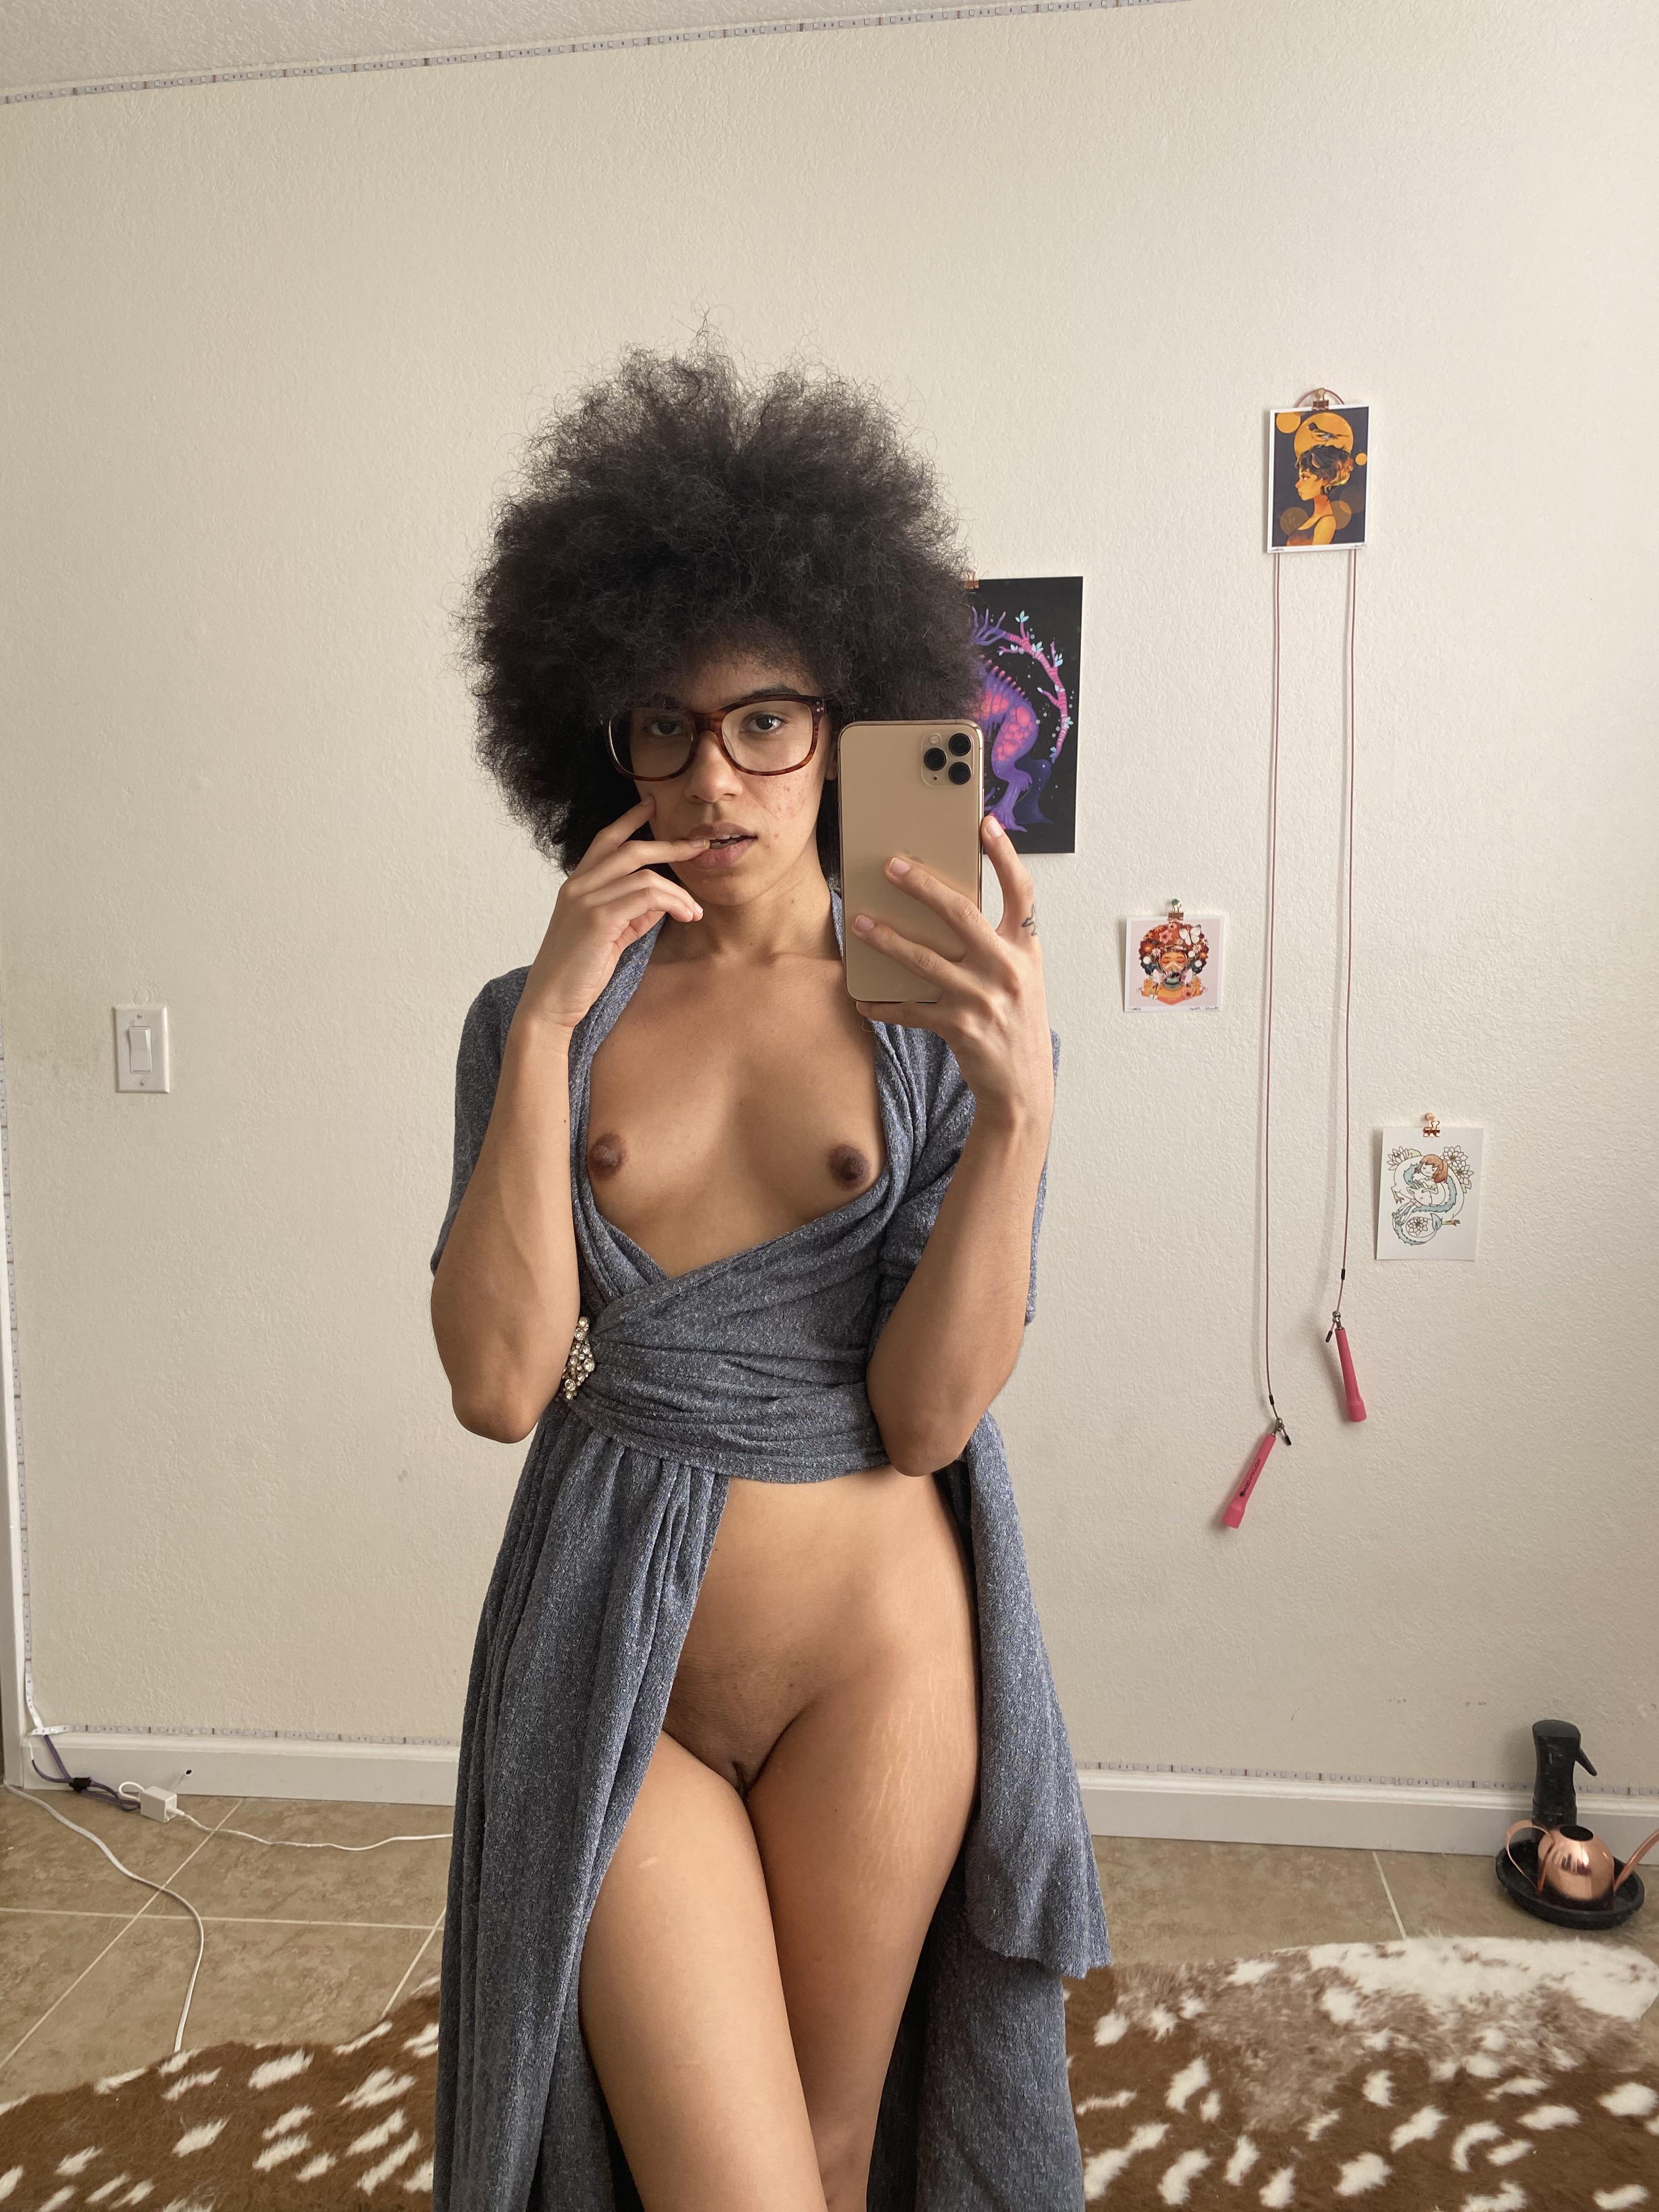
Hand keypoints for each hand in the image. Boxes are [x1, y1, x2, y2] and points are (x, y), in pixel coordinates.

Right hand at [517, 796, 707, 1034]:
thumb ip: (633, 913)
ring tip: (695, 911)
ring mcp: (585, 899)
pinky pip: (646, 896)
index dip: (629, 820)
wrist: (550, 1003)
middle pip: (630, 849)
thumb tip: (663, 899)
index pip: (605, 840)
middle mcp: (578, 885)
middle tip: (699, 847)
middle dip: (670, 846)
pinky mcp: (598, 918)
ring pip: (645, 875)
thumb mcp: (610, 936)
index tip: (651, 805)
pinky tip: (686, 916)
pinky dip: (673, 903)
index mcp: (576, 885)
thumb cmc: (578, 973)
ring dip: (679, 891)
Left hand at [850, 815, 1050, 1133]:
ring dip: (887, 939)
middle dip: (921, 886)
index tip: (985, 823)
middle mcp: (1007, 968)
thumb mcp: (1022, 977)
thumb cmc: (1018, 1025)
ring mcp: (983, 997)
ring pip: (924, 959)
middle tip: (891, 866)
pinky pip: (911, 1009)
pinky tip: (864, 999)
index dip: (1004, 854)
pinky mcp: (959, 1027)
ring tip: (860, 923)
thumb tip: (952, 909)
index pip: (1021, 890)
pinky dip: (884, 1005)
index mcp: (1025, 948)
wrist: (1024, 1088)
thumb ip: (998, 943)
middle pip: (960, 913)